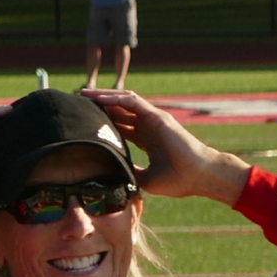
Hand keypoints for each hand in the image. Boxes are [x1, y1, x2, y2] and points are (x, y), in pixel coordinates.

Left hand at [81, 90, 250, 204]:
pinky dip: (115, 98)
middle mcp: (149, 127)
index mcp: (148, 140)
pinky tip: (99, 98)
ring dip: (103, 97)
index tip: (84, 124)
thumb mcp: (147, 179)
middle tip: (78, 105)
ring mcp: (153, 119)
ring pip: (123, 101)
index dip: (103, 124)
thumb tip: (113, 175)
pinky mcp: (156, 116)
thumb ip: (131, 172)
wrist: (199, 176)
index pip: (121, 127)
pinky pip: (132, 101)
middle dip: (98, 107)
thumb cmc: (178, 180)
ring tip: (84, 96)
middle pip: (119, 111)